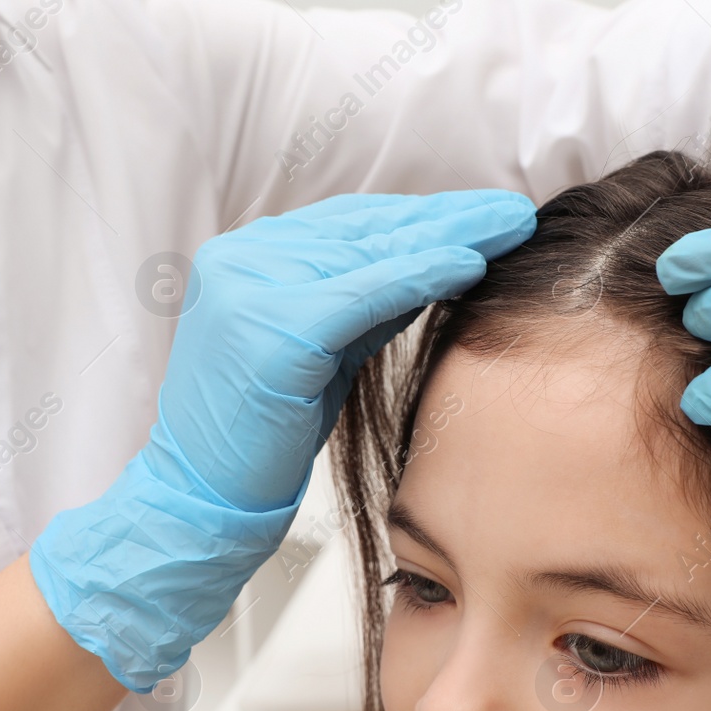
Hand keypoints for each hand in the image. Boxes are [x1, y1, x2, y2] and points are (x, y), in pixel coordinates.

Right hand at [30, 191, 536, 690]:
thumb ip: (362, 302)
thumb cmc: (260, 436)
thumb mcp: (318, 351)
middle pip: (365, 229)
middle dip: (445, 219)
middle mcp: (242, 258)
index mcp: (245, 258)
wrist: (200, 498)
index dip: (421, 217)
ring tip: (507, 226)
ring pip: (372, 252)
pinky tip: (469, 262)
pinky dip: (422, 274)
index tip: (481, 214)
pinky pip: (367, 293)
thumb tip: (436, 261)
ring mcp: (252, 288)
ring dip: (448, 236)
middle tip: (510, 212)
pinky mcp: (276, 328)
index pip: (350, 224)